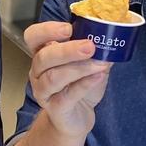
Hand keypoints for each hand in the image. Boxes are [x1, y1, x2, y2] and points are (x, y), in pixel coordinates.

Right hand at [24, 21, 112, 138]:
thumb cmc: (79, 87)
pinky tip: (99, 77)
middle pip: (43, 57)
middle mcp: (38, 72)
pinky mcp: (55, 109)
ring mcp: (43, 91)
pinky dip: (84, 85)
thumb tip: (111, 35)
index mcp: (43, 54)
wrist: (77, 118)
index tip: (68, 28)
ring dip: (78, 69)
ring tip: (100, 64)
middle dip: (67, 50)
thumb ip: (95, 50)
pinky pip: (67, 96)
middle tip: (89, 46)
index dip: (47, 30)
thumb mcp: (88, 64)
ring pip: (53, 77)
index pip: (33, 37)